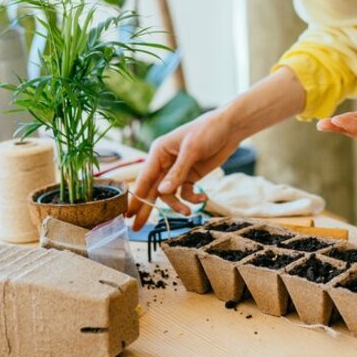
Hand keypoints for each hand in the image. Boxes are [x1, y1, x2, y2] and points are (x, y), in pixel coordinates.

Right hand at [125, 109, 240, 230]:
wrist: (231, 128)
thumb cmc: (208, 130)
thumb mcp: (192, 150)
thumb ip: (177, 172)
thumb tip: (162, 192)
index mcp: (159, 151)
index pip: (144, 177)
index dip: (135, 196)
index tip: (126, 214)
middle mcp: (165, 162)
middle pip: (153, 189)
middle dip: (147, 207)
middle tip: (136, 228)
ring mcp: (178, 170)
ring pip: (169, 194)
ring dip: (177, 204)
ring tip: (187, 212)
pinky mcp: (191, 175)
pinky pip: (185, 192)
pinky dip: (193, 198)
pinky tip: (203, 198)